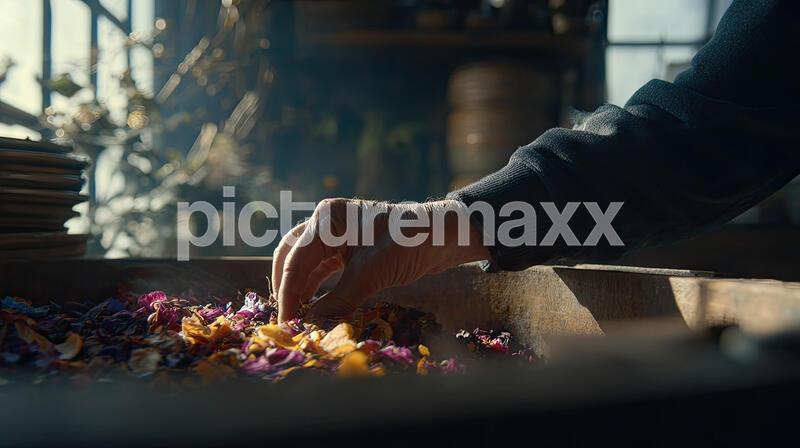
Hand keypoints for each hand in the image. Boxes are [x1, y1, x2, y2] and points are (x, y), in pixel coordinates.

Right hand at [272, 198, 489, 322]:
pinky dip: (316, 288)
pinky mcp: (348, 250)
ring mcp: (337, 235)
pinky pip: (323, 269)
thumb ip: (340, 300)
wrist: (444, 236)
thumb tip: (314, 324)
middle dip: (288, 288)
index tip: (286, 321)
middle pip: (292, 257)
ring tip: (297, 318)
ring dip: (300, 289)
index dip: (288, 293)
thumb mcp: (372, 274)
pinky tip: (313, 308)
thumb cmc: (409, 243)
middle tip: (287, 319)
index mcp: (328, 218)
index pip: (296, 259)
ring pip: (306, 264)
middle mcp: (327, 223)